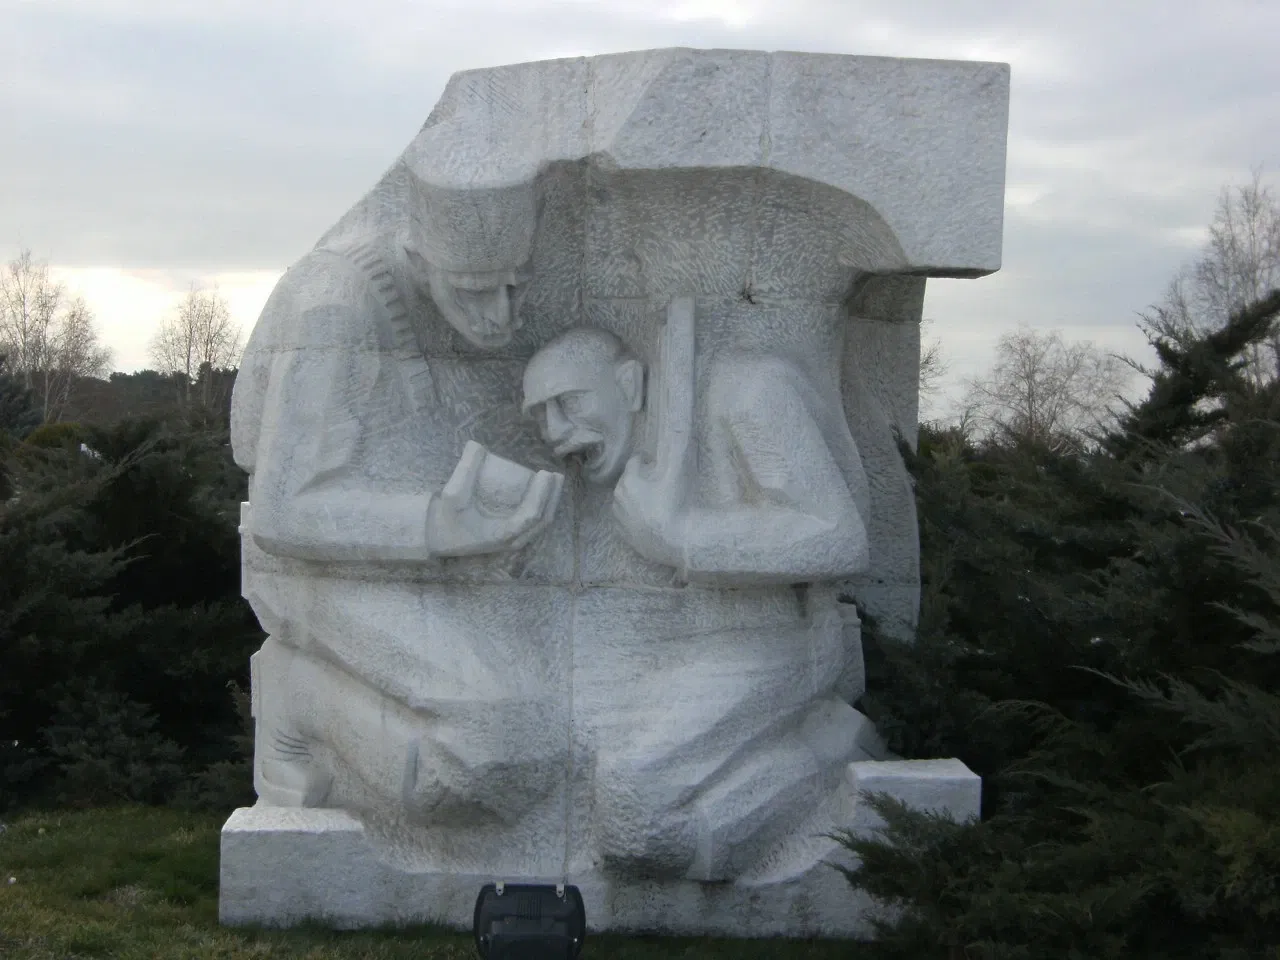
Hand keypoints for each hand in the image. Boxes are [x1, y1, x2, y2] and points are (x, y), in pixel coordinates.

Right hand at [427, 441, 563, 556]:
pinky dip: (543, 508)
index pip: (531, 515)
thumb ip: (464, 470)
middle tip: (556, 475)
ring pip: (541, 524)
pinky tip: (545, 493)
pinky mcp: (511, 538)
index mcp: (501, 535)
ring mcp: (513, 542)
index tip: (546, 473)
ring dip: (551, 502)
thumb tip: (475, 445)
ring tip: (556, 481)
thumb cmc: (447, 518)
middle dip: (553, 497)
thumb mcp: (452, 494)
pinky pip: (534, 525)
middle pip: (543, 520)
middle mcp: (511, 542)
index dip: (542, 494)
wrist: (439, 536)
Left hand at [611, 454, 682, 568]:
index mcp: (628, 481)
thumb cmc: (676, 505)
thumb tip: (679, 421)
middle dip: (642, 479)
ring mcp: (620, 518)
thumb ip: (677, 445)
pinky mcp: (624, 535)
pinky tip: (651, 519)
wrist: (676, 542)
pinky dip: (635, 516)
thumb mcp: (678, 472)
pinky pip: (626, 519)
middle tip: (661, 483)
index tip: (657, 464)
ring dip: (637, 498)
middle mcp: (618, 498)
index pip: (635, 461)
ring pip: (626, 500)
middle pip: (629, 480)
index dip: (648, 461)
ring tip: (656, 502)